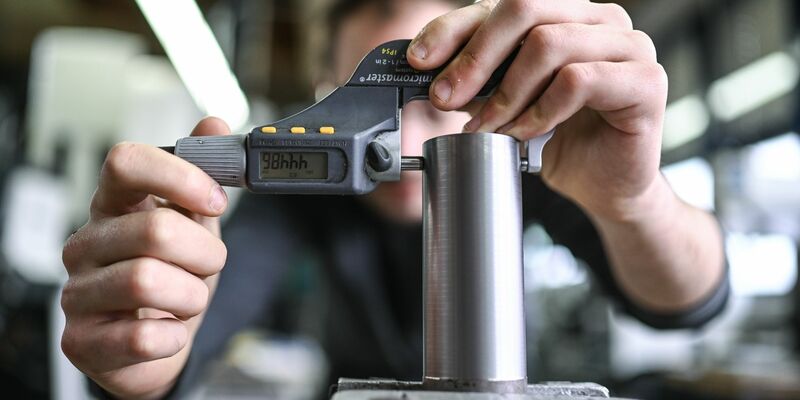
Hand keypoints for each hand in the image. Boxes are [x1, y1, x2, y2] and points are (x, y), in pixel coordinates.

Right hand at [60, 117, 229, 398]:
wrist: (157, 344)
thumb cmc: (174, 278)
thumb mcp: (196, 225)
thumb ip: (203, 177)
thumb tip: (215, 124)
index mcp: (113, 206)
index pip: (126, 163)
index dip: (179, 176)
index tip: (216, 200)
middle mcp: (86, 243)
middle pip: (155, 229)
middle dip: (205, 253)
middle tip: (208, 266)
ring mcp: (76, 292)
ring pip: (147, 282)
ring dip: (191, 296)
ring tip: (187, 299)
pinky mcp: (80, 341)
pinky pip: (142, 337)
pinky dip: (173, 336)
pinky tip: (169, 331)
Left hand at [407, 0, 667, 220]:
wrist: (606, 187)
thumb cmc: (559, 140)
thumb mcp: (506, 102)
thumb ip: (479, 79)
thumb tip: (430, 70)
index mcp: (566, 13)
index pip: (501, 4)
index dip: (454, 28)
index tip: (420, 61)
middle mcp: (599, 19)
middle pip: (524, 8)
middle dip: (475, 57)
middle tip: (445, 98)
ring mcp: (629, 44)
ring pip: (548, 43)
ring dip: (506, 92)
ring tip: (489, 126)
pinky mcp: (646, 80)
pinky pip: (578, 81)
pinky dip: (540, 111)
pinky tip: (525, 133)